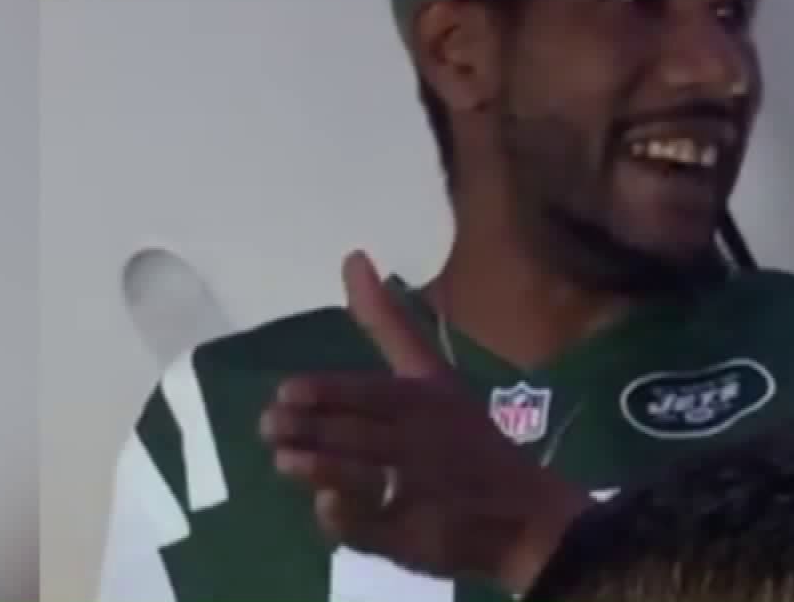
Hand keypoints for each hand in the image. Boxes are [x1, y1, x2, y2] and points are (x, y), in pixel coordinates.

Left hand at [258, 252, 593, 595]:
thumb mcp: (433, 377)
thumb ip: (388, 324)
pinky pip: (373, 528)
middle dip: (312, 431)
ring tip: (284, 462)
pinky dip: (348, 519)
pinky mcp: (414, 537)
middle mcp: (422, 443)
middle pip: (360, 434)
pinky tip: (325, 508)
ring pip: (363, 478)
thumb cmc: (467, 438)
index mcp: (426, 401)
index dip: (329, 393)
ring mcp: (419, 492)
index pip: (373, 393)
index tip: (287, 392)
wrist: (523, 514)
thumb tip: (352, 257)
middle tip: (270, 426)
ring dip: (321, 470)